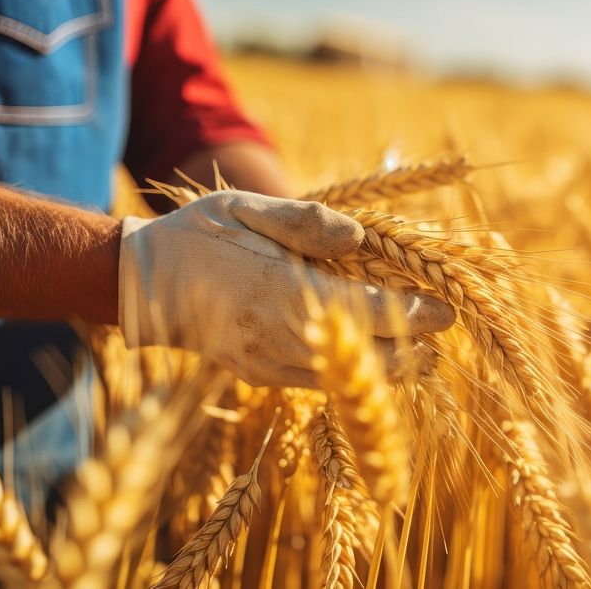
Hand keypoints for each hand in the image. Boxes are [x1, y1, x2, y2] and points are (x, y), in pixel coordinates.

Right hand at [117, 191, 454, 386]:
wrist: (143, 284)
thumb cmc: (200, 235)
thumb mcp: (245, 207)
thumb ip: (305, 221)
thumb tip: (361, 238)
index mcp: (283, 291)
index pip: (369, 311)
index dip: (416, 314)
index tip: (448, 310)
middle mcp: (281, 337)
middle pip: (370, 359)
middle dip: (412, 347)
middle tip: (436, 326)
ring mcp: (270, 364)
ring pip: (348, 379)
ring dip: (387, 363)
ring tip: (415, 343)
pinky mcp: (261, 376)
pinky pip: (321, 382)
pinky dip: (352, 370)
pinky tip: (369, 350)